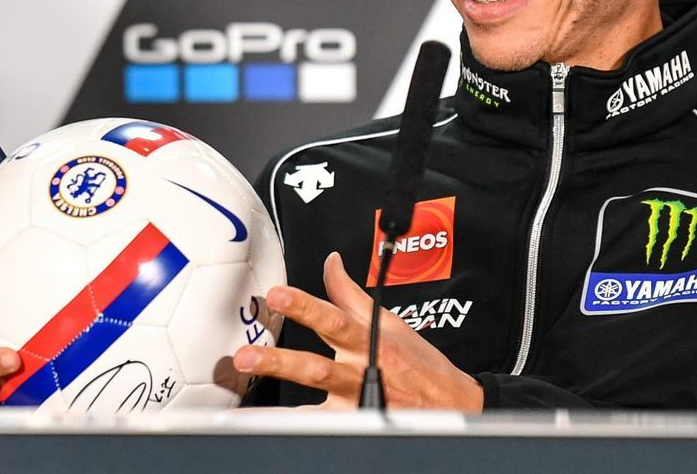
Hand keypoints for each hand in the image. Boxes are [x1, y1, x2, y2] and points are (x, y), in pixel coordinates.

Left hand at [232, 252, 482, 410]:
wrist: (451, 405)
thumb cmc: (419, 363)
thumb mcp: (388, 322)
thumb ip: (350, 294)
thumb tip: (331, 262)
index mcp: (366, 341)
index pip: (331, 318)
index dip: (303, 306)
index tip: (276, 295)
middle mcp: (358, 373)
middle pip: (315, 368)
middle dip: (278, 362)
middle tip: (245, 357)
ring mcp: (355, 403)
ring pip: (314, 407)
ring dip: (277, 409)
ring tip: (245, 410)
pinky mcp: (354, 424)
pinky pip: (321, 430)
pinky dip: (294, 430)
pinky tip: (266, 432)